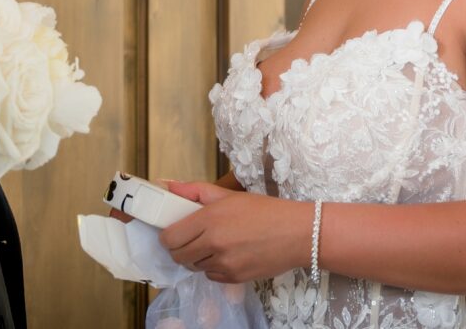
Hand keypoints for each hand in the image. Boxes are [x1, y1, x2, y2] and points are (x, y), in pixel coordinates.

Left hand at [159, 180, 313, 283]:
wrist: (297, 234)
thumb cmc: (265, 211)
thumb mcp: (230, 195)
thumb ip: (196, 191)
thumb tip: (168, 185)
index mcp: (210, 219)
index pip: (170, 237)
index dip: (168, 235)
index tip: (174, 230)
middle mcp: (214, 243)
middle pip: (178, 255)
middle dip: (180, 247)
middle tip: (191, 238)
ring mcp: (224, 264)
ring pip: (194, 266)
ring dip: (198, 257)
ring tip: (214, 244)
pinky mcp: (234, 278)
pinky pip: (211, 276)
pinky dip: (214, 267)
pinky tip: (228, 254)